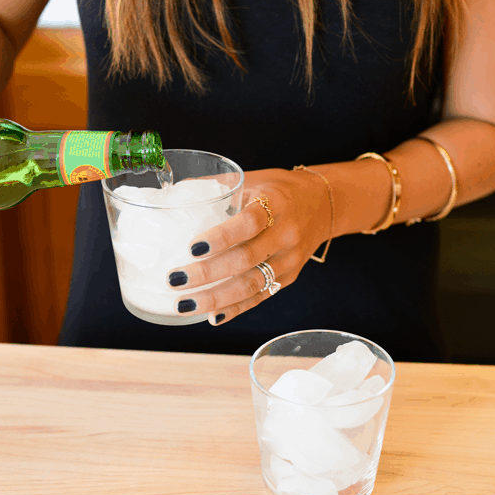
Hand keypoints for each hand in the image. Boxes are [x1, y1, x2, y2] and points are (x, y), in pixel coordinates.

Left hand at [166, 167, 330, 324]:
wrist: (323, 204)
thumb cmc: (280, 190)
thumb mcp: (253, 179)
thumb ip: (216, 187)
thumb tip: (171, 193)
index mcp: (276, 204)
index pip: (249, 223)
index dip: (221, 237)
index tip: (192, 247)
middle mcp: (286, 234)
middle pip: (246, 259)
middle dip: (208, 274)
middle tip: (175, 279)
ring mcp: (289, 259)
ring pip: (252, 285)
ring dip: (216, 298)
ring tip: (184, 304)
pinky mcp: (289, 277)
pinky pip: (260, 297)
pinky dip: (235, 309)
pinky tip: (212, 315)